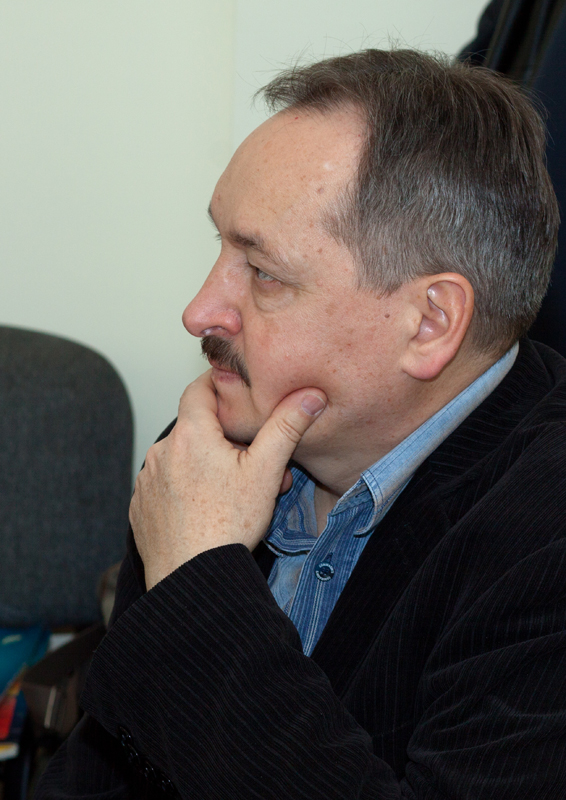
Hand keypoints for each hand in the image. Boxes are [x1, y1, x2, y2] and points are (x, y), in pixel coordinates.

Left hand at [129, 371, 326, 589]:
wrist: (191, 580)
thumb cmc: (228, 526)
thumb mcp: (265, 472)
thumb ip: (287, 427)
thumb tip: (310, 395)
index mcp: (190, 435)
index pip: (199, 389)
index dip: (217, 385)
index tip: (235, 390)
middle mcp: (161, 452)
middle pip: (195, 430)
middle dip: (225, 440)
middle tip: (255, 462)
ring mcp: (148, 481)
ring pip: (181, 459)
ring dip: (206, 466)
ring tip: (235, 492)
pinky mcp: (141, 507)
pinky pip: (165, 486)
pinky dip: (185, 489)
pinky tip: (207, 509)